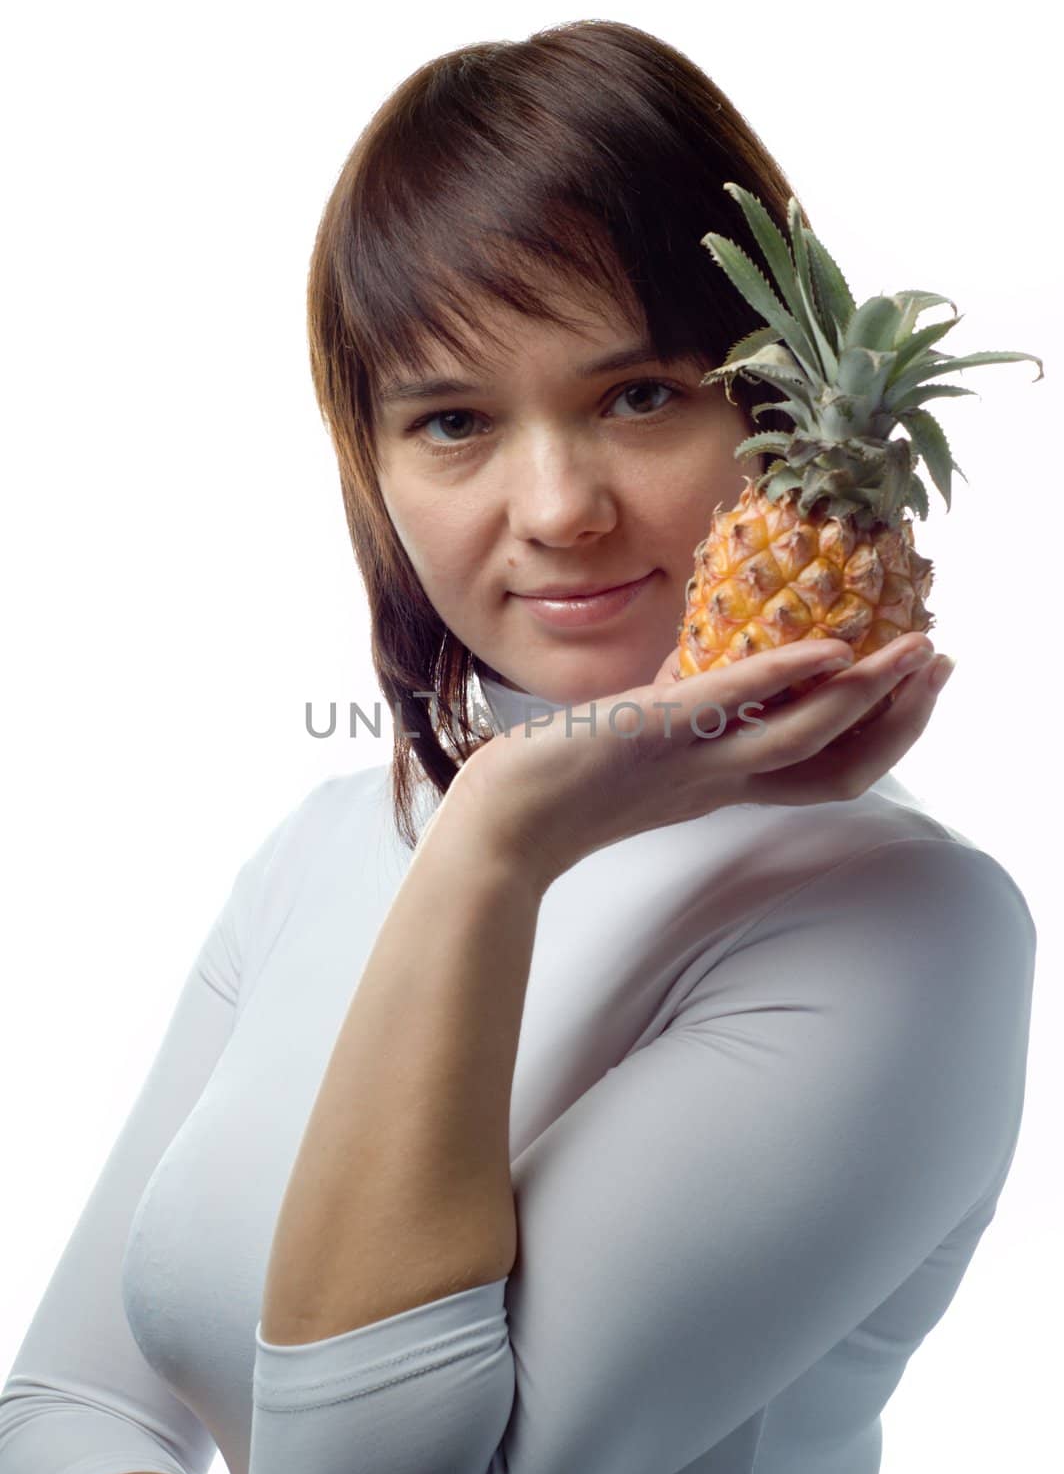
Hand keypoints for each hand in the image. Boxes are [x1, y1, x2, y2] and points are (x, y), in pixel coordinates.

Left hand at [450, 632, 947, 886]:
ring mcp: (693, 762)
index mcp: (723, 788)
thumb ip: (682, 713)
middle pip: (839, 765)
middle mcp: (721, 784)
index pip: (826, 773)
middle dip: (901, 719)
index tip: (914, 692)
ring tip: (916, 654)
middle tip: (941, 667)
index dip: (880, 737)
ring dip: (869, 697)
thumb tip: (700, 669)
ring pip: (804, 741)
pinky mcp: (654, 733)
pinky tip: (828, 648)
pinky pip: (731, 705)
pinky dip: (785, 676)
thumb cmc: (561, 784)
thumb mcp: (641, 746)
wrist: (498, 824)